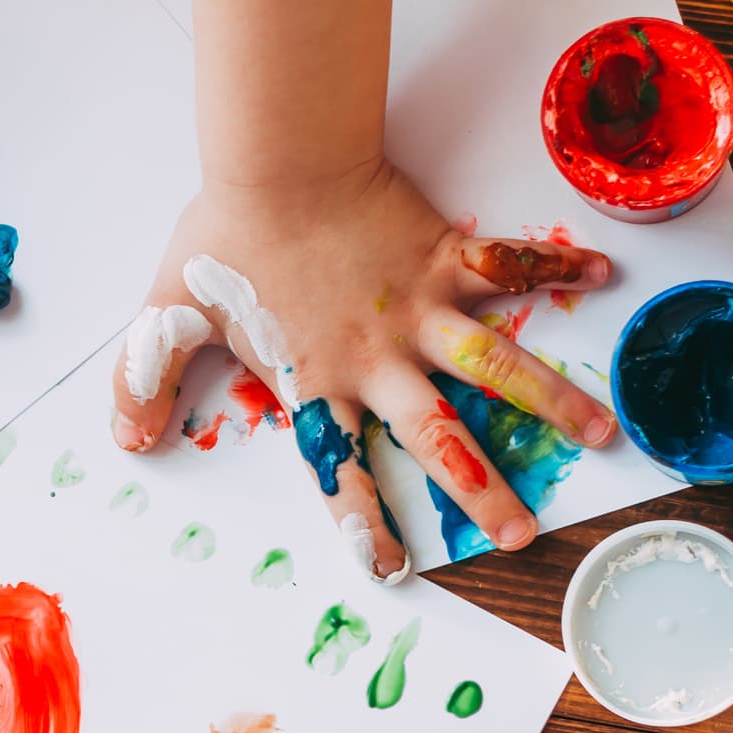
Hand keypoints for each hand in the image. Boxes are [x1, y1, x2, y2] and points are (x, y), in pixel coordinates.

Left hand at [110, 159, 615, 582]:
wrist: (278, 162)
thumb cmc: (226, 238)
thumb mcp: (166, 317)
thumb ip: (143, 382)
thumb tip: (125, 441)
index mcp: (317, 380)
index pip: (337, 468)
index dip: (360, 522)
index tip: (389, 570)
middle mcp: (379, 359)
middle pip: (437, 438)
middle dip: (481, 490)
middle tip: (522, 536)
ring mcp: (420, 308)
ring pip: (497, 363)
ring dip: (551, 399)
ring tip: (605, 432)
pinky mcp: (444, 256)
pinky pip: (510, 261)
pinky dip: (557, 263)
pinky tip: (607, 275)